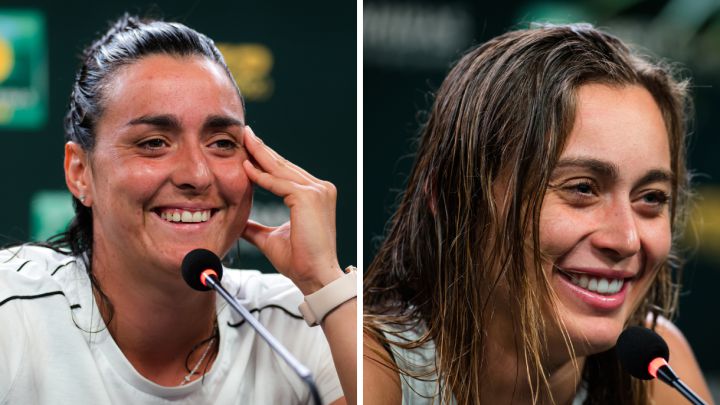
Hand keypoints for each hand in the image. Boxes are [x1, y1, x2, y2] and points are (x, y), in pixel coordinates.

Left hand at [241, 126, 343, 294]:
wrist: (314, 276)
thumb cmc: (299, 261)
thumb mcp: (270, 239)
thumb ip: (255, 227)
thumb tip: (237, 223)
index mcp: (315, 195)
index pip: (286, 172)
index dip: (265, 160)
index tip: (248, 149)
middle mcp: (320, 189)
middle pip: (284, 165)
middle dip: (262, 149)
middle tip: (245, 133)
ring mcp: (317, 191)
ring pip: (281, 169)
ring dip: (260, 154)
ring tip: (243, 140)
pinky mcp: (310, 197)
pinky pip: (279, 183)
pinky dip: (261, 176)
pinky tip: (245, 167)